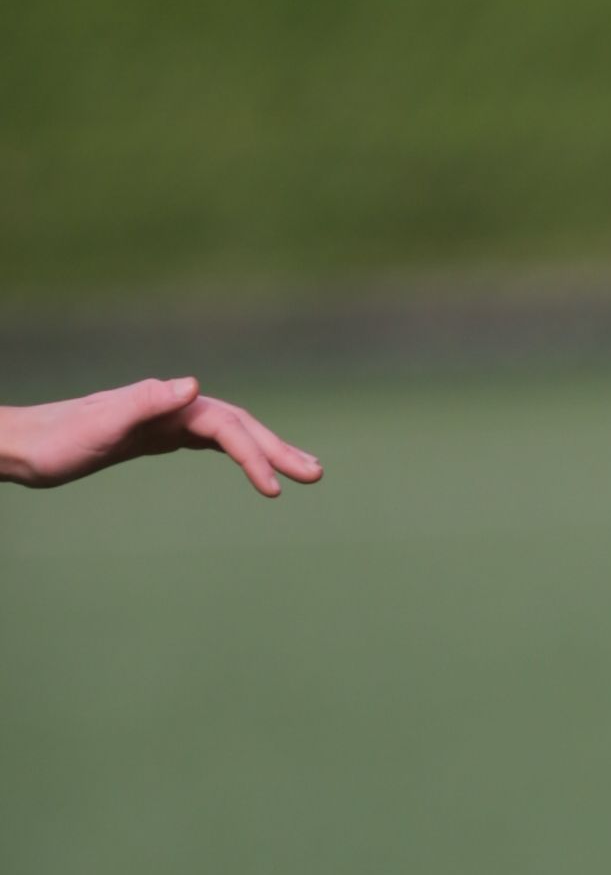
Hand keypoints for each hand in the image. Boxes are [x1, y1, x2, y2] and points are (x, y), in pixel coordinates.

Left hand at [0, 378, 322, 497]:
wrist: (24, 446)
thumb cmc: (58, 440)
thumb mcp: (100, 424)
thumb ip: (146, 402)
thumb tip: (193, 385)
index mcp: (165, 405)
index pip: (225, 426)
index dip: (253, 455)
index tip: (273, 489)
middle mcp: (170, 407)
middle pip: (238, 425)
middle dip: (278, 449)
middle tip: (318, 474)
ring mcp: (165, 421)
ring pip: (229, 432)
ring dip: (266, 450)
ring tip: (301, 471)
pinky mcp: (156, 436)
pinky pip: (209, 441)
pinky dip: (236, 451)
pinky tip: (249, 464)